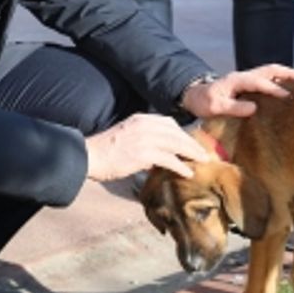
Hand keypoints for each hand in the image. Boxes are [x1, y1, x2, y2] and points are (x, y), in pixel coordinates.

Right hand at [85, 113, 209, 181]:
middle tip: (204, 153)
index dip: (182, 133)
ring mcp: (145, 138)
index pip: (168, 123)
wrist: (89, 155)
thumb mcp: (126, 136)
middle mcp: (145, 125)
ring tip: (202, 161)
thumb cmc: (104, 151)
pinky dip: (181, 166)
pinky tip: (188, 172)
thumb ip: (142, 140)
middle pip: (176, 132)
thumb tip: (156, 158)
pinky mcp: (144, 153)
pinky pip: (169, 159)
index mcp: (140, 119)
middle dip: (192, 143)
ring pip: (176, 144)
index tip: (191, 142)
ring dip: (192, 153)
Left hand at [180, 64, 293, 118]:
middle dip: (288, 74)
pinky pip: (267, 79)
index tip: (288, 97)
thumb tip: (254, 108)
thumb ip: (233, 107)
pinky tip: (289, 90)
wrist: (195, 97)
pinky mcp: (248, 84)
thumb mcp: (214, 107)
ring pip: (270, 72)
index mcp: (237, 80)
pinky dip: (280, 81)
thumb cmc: (203, 103)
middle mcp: (244, 76)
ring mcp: (246, 78)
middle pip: (270, 70)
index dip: (274, 89)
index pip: (260, 82)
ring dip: (286, 76)